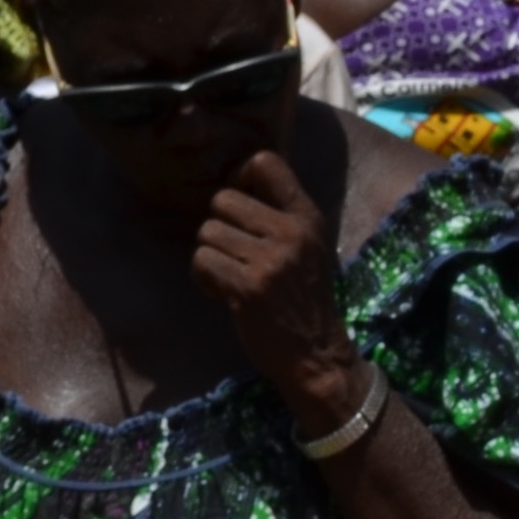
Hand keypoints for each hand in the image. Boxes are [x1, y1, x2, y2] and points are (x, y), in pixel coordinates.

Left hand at [196, 152, 371, 426]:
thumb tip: (234, 182)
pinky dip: (204, 279)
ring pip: (207, 232)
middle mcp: (291, 232)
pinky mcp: (248, 286)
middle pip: (223, 199)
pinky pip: (201, 260)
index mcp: (307, 217)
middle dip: (221, 229)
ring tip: (232, 278)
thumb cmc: (305, 300)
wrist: (317, 356)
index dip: (241, 177)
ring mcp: (271, 260)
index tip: (243, 209)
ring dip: (211, 257)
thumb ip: (280, 215)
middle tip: (237, 257)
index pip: (265, 162)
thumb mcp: (307, 248)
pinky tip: (225, 294)